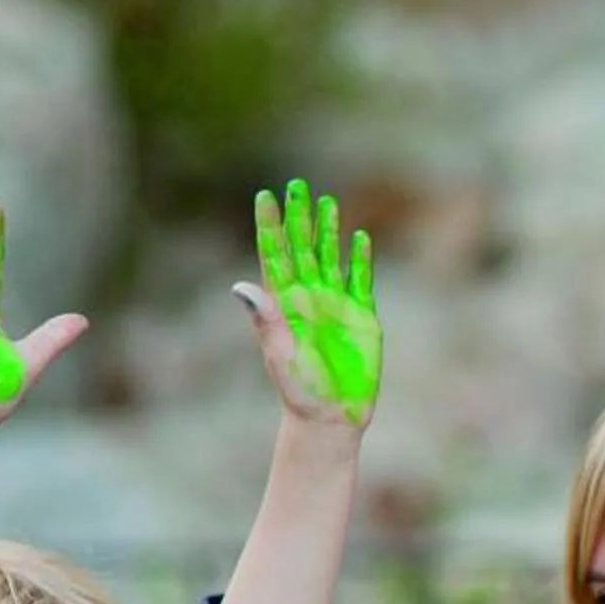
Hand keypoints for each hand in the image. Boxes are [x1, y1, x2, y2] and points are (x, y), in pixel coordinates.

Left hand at [239, 178, 381, 426]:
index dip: (270, 226)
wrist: (331, 418)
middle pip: (303, 249)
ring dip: (328, 231)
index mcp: (284, 305)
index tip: (264, 196)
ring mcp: (335, 306)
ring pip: (330, 259)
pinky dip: (361, 260)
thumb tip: (242, 287)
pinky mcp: (362, 319)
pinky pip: (362, 281)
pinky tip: (360, 238)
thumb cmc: (301, 392)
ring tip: (327, 202)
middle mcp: (308, 299)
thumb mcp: (281, 355)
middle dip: (299, 217)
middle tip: (296, 185)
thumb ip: (267, 321)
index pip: (275, 256)